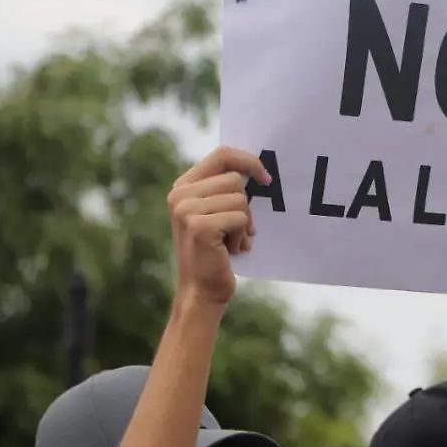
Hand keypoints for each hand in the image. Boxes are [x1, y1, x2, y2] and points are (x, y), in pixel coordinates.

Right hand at [167, 146, 271, 306]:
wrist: (202, 291)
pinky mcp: (199, 226)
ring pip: (240, 200)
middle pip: (235, 180)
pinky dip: (242, 236)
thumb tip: (257, 168)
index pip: (222, 155)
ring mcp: (186, 210)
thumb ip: (224, 190)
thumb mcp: (215, 214)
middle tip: (237, 231)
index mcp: (183, 187)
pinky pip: (241, 218)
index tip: (266, 178)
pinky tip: (230, 251)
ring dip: (244, 225)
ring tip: (230, 243)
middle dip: (245, 207)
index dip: (248, 161)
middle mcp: (180, 195)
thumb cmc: (215, 252)